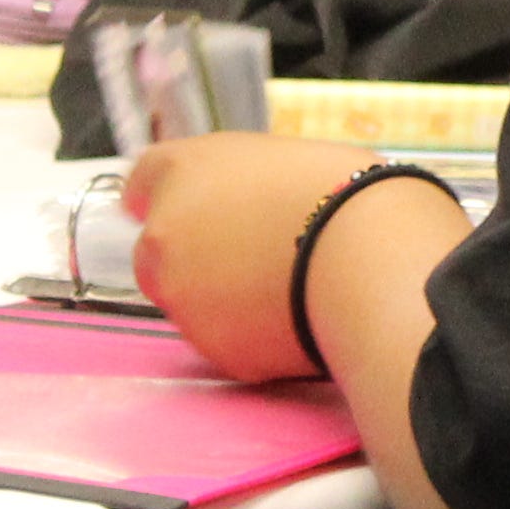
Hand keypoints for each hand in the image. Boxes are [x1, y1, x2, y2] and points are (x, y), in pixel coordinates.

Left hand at [119, 128, 360, 378]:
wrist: (366, 257)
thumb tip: (243, 204)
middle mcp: (164, 233)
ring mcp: (182, 297)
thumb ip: (241, 185)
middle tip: (254, 257)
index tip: (186, 210)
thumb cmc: (345, 193)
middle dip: (193, 258)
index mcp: (183, 170)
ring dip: (222, 300)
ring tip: (286, 288)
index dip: (164, 197)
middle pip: (158, 251)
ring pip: (191, 303)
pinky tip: (294, 318)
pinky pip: (227, 342)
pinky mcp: (212, 349)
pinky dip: (252, 336)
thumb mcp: (285, 159)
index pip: (143, 182)